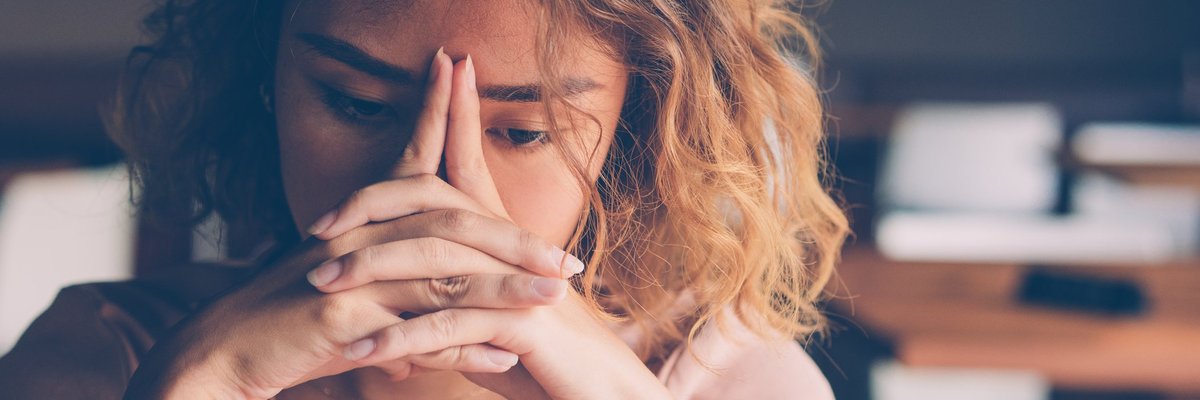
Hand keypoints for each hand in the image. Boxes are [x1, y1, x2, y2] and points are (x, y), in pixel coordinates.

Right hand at [123, 49, 581, 399]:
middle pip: (448, 224)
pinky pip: (413, 331)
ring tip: (555, 297)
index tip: (459, 68)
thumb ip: (413, 300)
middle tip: (569, 259)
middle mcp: (359, 240)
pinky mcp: (339, 318)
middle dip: (513, 239)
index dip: (436, 114)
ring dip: (504, 288)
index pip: (409, 162)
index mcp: (362, 224)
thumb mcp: (356, 298)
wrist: (221, 355)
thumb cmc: (291, 328)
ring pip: (442, 276)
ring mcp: (349, 276)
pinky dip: (461, 347)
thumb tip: (471, 318)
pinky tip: (501, 355)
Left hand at [316, 52, 672, 399]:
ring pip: (432, 261)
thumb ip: (453, 297)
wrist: (602, 393)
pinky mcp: (521, 322)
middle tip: (316, 227)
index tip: (424, 85)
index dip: (449, 119)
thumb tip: (409, 296)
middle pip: (436, 202)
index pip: (465, 168)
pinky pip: (446, 325)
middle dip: (372, 206)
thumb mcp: (491, 319)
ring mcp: (517, 281)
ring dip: (369, 272)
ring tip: (318, 285)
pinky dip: (397, 339)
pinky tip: (358, 351)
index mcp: (504, 238)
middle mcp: (511, 248)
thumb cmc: (546, 358)